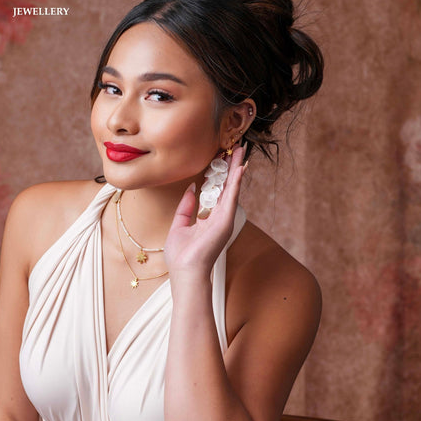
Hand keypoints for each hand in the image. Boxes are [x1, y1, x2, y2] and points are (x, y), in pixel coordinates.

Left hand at [164, 143, 246, 279]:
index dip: (216, 174)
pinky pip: (232, 197)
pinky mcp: (225, 221)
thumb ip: (186, 207)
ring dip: (236, 168)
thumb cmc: (181, 256)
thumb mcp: (179, 225)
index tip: (218, 157)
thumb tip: (192, 187)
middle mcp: (219, 217)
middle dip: (230, 166)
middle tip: (235, 148)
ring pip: (232, 188)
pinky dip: (236, 181)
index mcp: (208, 218)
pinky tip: (240, 167)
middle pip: (226, 186)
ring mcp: (224, 219)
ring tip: (241, 151)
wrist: (185, 271)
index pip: (214, 191)